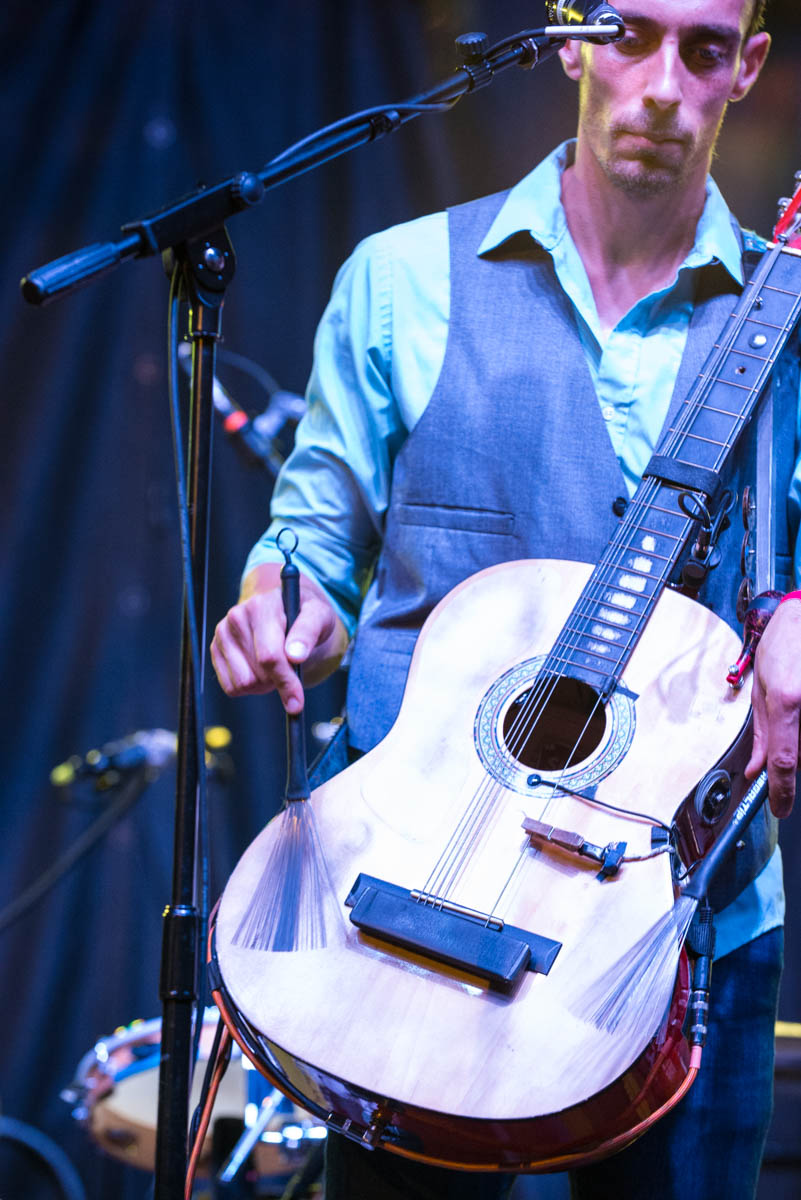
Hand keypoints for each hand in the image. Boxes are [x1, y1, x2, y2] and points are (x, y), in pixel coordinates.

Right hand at [210, 563, 347, 712]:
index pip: (269, 656)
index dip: (285, 681)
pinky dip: (250, 687)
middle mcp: (237, 617)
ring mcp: (223, 634)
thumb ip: (309, 632)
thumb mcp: (319, 616)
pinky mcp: (216, 649)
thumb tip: (295, 656)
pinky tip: (260, 668)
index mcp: (261, 607)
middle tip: (290, 668)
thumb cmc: (305, 614)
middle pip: (256, 675)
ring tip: (276, 665)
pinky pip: (231, 687)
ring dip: (264, 684)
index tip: (297, 701)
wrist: (288, 609)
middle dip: (278, 681)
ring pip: (242, 683)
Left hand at [745, 597, 800, 817]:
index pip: (784, 761)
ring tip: (797, 703)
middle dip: (791, 752)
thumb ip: (761, 733)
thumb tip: (756, 769)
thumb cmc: (784, 643)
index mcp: (788, 700)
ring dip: (800, 736)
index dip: (781, 791)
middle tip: (789, 721)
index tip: (779, 808)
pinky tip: (800, 703)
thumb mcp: (762, 687)